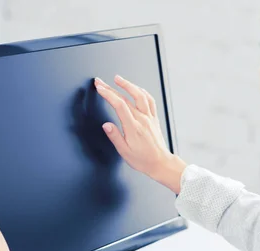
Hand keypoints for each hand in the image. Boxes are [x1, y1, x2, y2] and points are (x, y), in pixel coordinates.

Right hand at [95, 75, 186, 193]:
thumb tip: (106, 125)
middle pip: (126, 98)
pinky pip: (150, 100)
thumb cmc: (143, 159)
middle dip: (111, 88)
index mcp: (133, 128)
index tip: (99, 88)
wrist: (160, 163)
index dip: (108, 94)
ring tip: (118, 79)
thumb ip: (115, 136)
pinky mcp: (154, 118)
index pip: (119, 105)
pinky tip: (136, 88)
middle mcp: (142, 120)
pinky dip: (142, 91)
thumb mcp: (124, 151)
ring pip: (140, 95)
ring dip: (129, 85)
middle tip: (100, 82)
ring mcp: (149, 118)